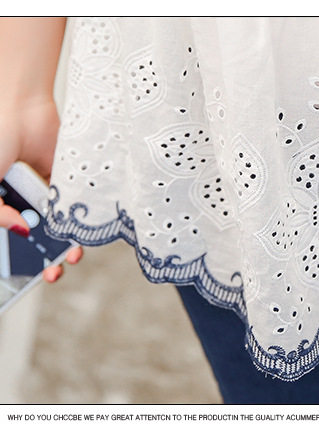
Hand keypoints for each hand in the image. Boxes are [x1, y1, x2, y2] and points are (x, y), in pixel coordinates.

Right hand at [0, 97, 82, 280]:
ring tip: (72, 257)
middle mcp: (12, 196)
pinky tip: (80, 229)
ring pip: (53, 224)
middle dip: (42, 258)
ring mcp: (36, 187)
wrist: (18, 104)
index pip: (4, 234)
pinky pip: (69, 203)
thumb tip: (21, 230)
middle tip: (53, 274)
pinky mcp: (60, 176)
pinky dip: (76, 217)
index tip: (23, 275)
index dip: (12, 257)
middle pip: (30, 236)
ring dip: (64, 243)